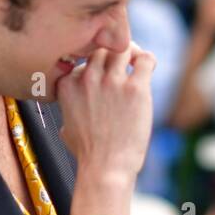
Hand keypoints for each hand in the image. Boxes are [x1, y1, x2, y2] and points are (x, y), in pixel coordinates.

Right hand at [57, 43, 154, 182]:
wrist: (105, 167)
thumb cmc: (88, 153)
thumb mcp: (66, 127)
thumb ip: (69, 109)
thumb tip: (74, 110)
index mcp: (68, 84)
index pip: (81, 56)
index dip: (94, 60)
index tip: (103, 69)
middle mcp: (87, 78)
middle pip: (101, 47)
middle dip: (113, 50)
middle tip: (124, 60)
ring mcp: (111, 82)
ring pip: (123, 48)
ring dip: (132, 52)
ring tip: (136, 63)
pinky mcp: (135, 88)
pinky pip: (145, 59)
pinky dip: (148, 60)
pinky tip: (148, 69)